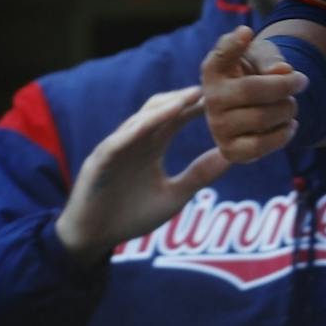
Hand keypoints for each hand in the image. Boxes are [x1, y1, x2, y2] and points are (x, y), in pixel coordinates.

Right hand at [54, 87, 229, 264]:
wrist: (93, 238)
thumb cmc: (131, 216)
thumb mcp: (174, 195)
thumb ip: (198, 175)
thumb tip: (232, 155)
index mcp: (151, 146)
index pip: (176, 118)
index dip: (197, 107)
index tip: (223, 97)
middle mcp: (134, 141)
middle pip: (160, 109)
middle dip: (184, 97)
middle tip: (212, 87)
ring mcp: (116, 147)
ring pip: (141, 118)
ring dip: (165, 106)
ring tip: (191, 96)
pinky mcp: (100, 160)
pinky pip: (119, 140)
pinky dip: (138, 127)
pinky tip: (158, 120)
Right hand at [200, 27, 305, 164]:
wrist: (254, 106)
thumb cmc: (255, 73)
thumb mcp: (262, 56)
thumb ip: (269, 59)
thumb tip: (281, 71)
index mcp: (214, 68)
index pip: (221, 54)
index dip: (234, 43)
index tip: (247, 32)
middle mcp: (210, 97)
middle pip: (252, 89)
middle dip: (285, 86)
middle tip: (300, 82)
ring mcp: (217, 126)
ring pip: (261, 119)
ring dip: (287, 110)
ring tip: (290, 106)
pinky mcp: (229, 150)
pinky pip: (261, 146)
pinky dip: (283, 135)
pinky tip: (289, 125)